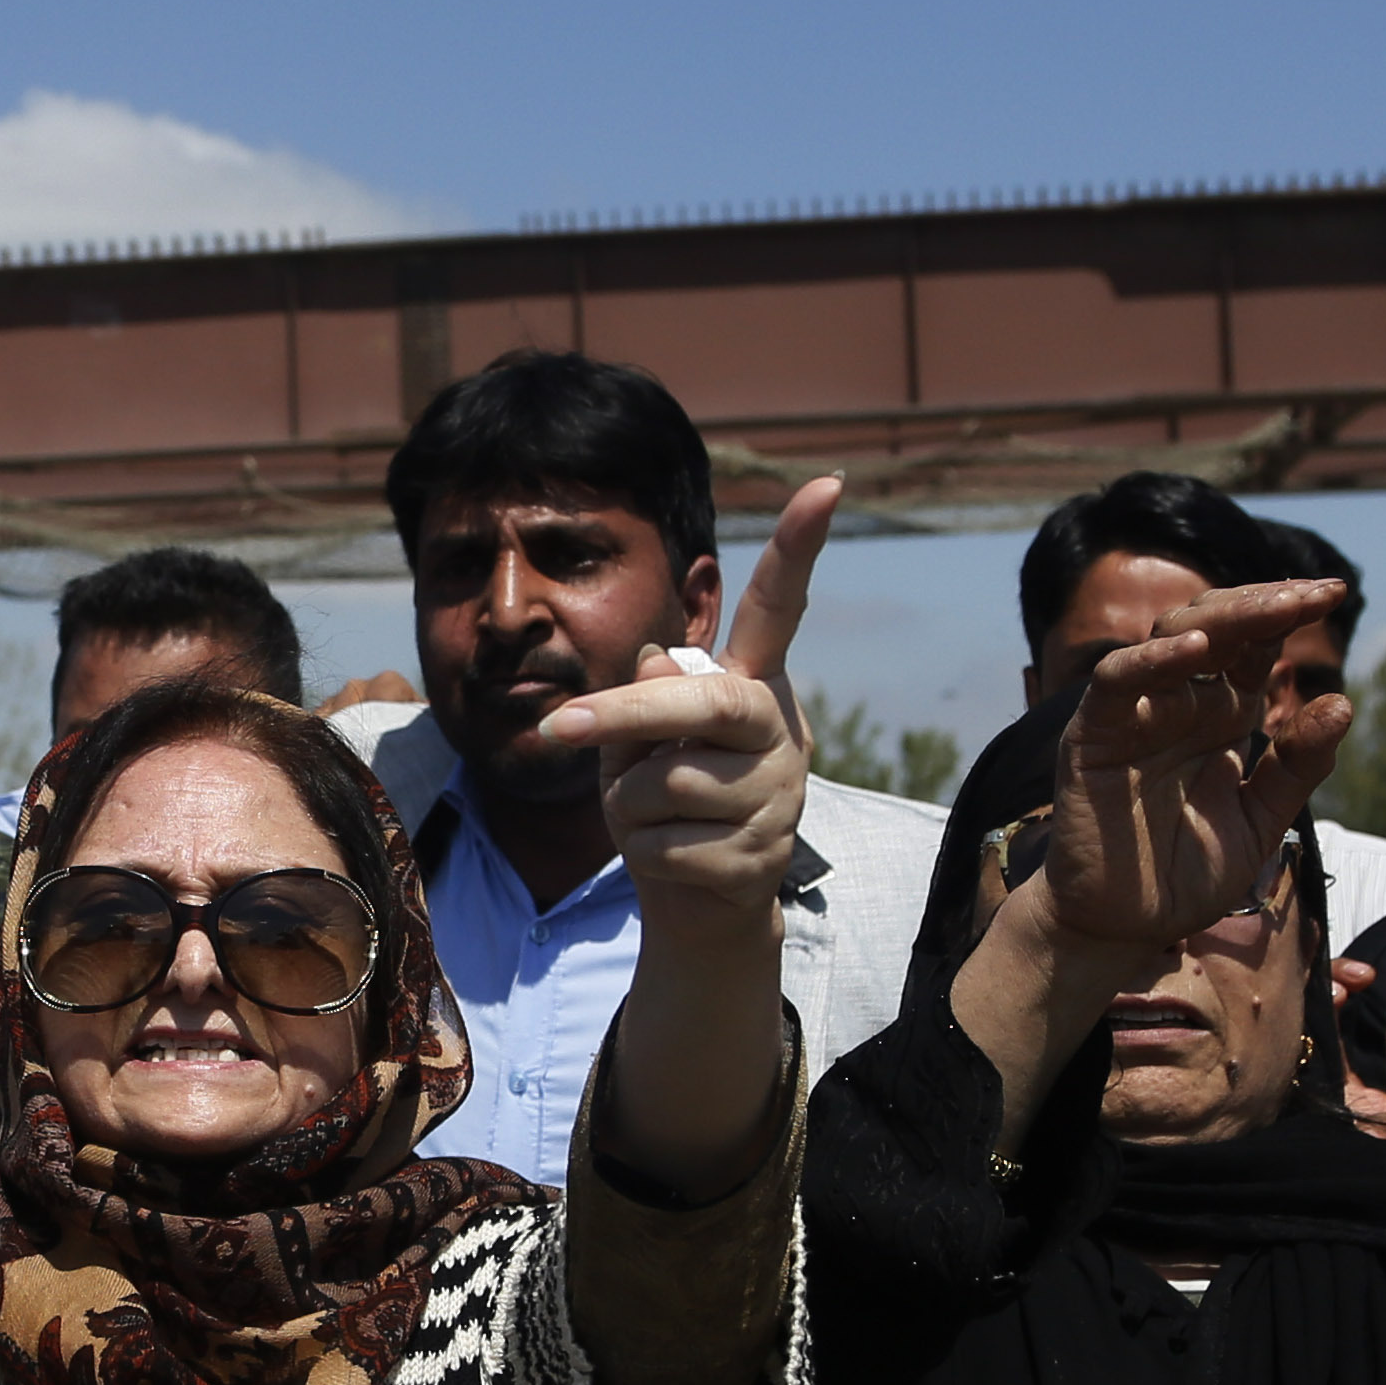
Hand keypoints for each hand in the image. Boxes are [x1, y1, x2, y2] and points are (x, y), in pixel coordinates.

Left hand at [531, 476, 833, 944]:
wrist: (699, 901)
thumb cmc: (663, 799)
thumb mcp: (640, 739)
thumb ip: (647, 697)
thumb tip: (656, 663)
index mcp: (752, 684)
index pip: (778, 607)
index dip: (798, 546)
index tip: (827, 483)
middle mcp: (779, 728)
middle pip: (702, 702)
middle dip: (625, 716)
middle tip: (559, 727)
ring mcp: (780, 795)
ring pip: (662, 783)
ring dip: (625, 805)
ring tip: (650, 818)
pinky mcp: (763, 856)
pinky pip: (664, 843)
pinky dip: (641, 854)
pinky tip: (671, 858)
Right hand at [1034, 577, 1351, 948]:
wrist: (1123, 929)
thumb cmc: (1185, 875)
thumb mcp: (1261, 822)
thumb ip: (1297, 767)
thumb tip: (1342, 703)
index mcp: (1221, 716)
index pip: (1255, 644)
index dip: (1289, 613)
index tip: (1333, 592)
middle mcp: (1180, 703)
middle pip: (1218, 626)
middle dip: (1266, 603)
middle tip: (1313, 594)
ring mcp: (1136, 714)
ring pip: (1170, 637)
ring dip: (1222, 617)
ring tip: (1273, 609)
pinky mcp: (1094, 737)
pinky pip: (1117, 683)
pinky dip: (1152, 660)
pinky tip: (1196, 651)